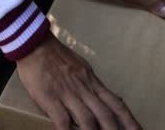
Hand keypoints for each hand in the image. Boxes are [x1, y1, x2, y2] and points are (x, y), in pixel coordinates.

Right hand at [18, 33, 139, 129]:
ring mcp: (67, 94)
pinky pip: (62, 120)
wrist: (35, 44)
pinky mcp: (50, 98)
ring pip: (88, 120)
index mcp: (91, 81)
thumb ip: (92, 83)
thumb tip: (108, 97)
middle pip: (106, 115)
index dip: (129, 120)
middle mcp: (83, 89)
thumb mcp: (81, 66)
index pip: (116, 103)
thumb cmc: (56, 55)